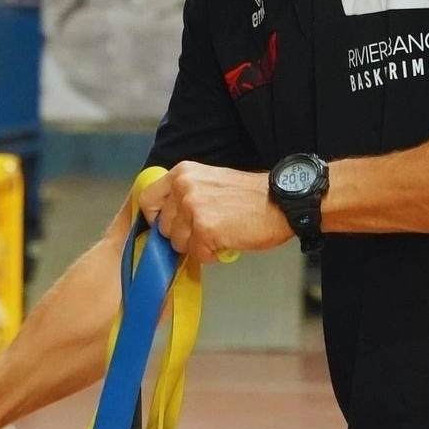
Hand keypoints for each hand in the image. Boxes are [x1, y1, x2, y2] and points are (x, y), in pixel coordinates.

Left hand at [137, 161, 292, 262]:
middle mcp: (183, 187)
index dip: (156, 219)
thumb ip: (185, 195)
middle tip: (207, 231)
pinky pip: (197, 255)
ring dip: (198, 246)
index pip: (147, 200)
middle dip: (183, 236)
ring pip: (178, 244)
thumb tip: (167, 220)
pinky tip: (227, 242)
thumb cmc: (250, 196)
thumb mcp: (209, 182)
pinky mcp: (205, 229)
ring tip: (220, 234)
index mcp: (182, 173)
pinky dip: (212, 255)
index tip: (171, 226)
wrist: (281, 201)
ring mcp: (193, 208)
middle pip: (164, 228)